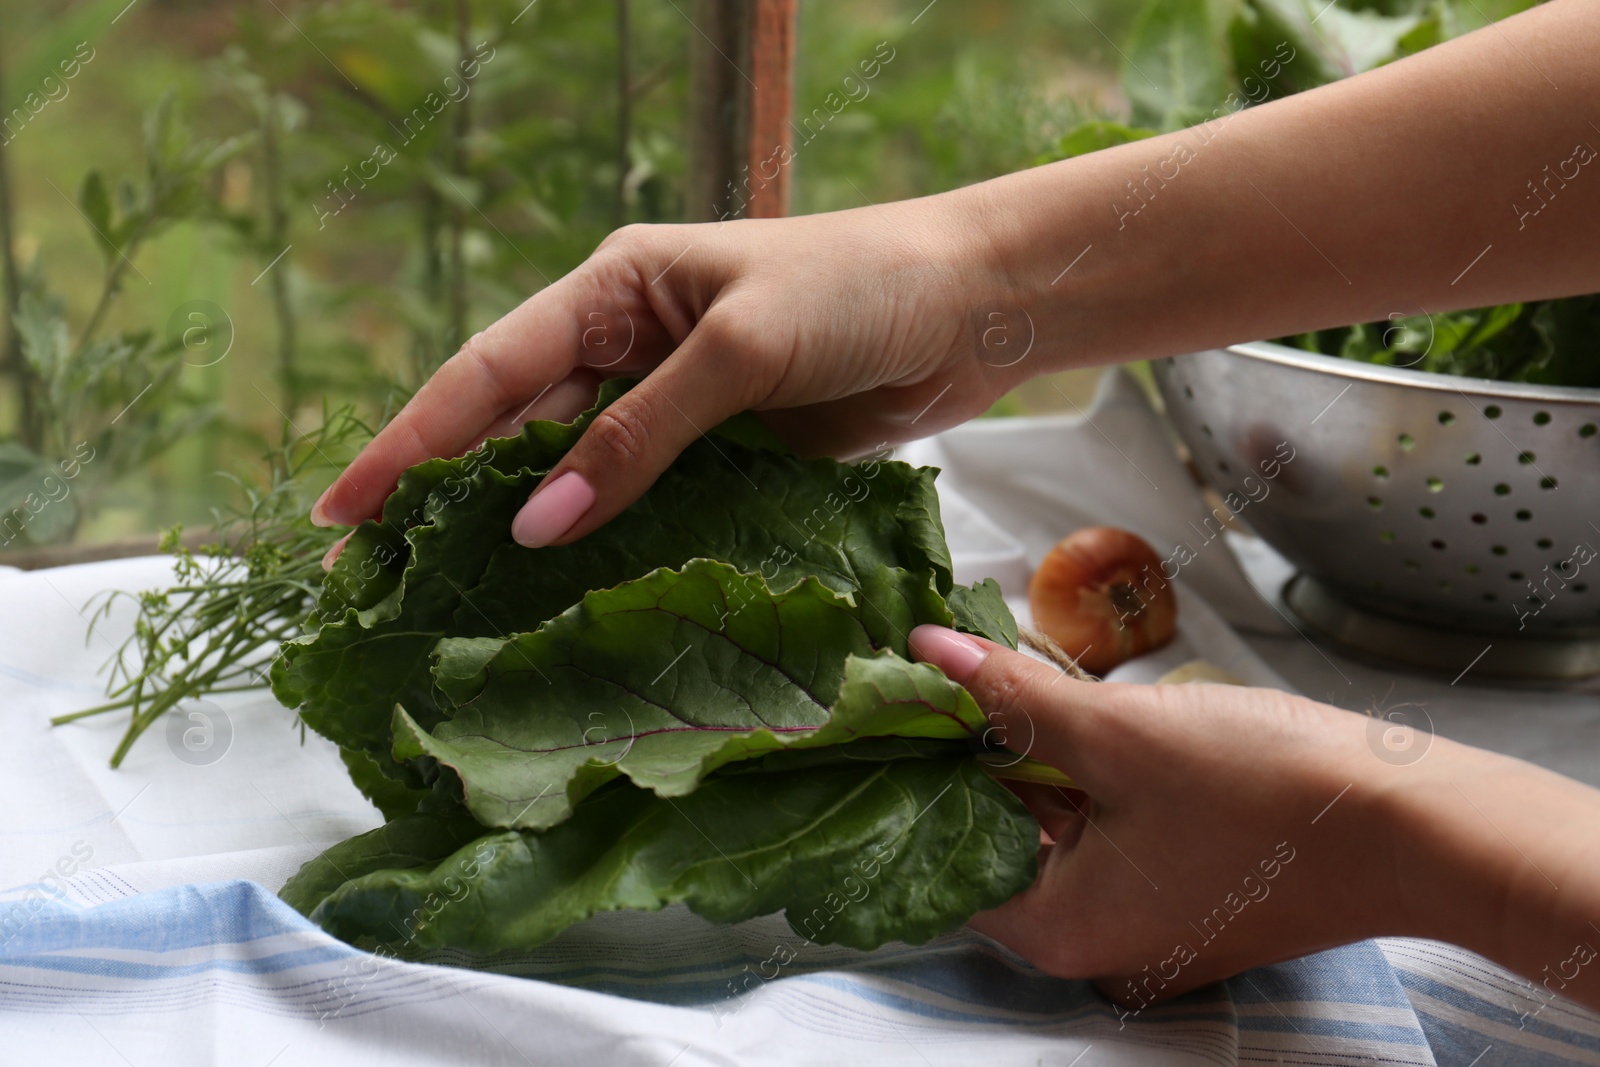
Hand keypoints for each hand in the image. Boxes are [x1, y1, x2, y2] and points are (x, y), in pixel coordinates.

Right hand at [312, 195, 1027, 548]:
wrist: (971, 308)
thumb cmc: (858, 291)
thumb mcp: (739, 352)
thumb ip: (638, 436)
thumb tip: (536, 525)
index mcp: (615, 291)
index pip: (488, 372)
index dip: (410, 444)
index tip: (340, 517)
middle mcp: (630, 347)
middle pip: (515, 432)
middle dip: (445, 503)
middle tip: (371, 586)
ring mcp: (675, 407)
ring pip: (575, 478)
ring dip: (521, 538)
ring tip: (450, 609)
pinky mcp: (724, 457)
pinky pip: (646, 508)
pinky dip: (606, 552)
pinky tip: (566, 602)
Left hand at [906, 625, 1599, 1016]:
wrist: (1410, 825)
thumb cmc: (1261, 788)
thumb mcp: (1117, 733)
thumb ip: (1014, 697)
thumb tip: (926, 652)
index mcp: (1060, 930)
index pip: (945, 864)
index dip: (914, 785)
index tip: (888, 718)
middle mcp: (1094, 943)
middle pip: (996, 847)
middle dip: (969, 765)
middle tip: (931, 684)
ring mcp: (1142, 922)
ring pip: (1053, 837)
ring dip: (1026, 766)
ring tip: (983, 686)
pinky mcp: (1182, 891)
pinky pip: (1104, 838)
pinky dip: (1079, 784)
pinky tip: (1059, 720)